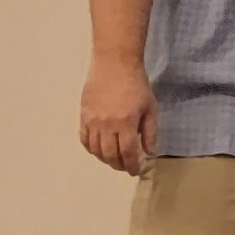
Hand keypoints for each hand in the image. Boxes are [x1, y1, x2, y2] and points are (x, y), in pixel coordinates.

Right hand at [80, 57, 158, 173]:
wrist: (114, 62)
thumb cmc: (136, 83)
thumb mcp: (150, 108)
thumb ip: (150, 132)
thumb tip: (150, 153)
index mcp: (126, 123)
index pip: (128, 153)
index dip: (132, 166)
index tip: (135, 171)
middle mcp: (107, 124)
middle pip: (110, 155)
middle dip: (119, 165)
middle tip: (125, 166)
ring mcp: (92, 120)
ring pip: (96, 150)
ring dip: (105, 159)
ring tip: (113, 159)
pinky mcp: (83, 115)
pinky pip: (84, 139)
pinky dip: (91, 149)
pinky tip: (99, 149)